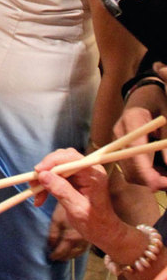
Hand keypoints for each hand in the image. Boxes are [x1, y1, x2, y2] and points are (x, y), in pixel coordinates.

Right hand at [34, 148, 117, 253]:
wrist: (102, 232)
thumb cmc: (95, 223)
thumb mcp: (77, 208)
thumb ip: (61, 190)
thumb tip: (42, 175)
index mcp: (93, 173)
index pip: (70, 157)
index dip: (52, 161)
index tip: (38, 172)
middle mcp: (87, 169)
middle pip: (60, 158)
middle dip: (45, 170)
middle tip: (34, 183)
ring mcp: (80, 173)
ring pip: (55, 166)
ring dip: (43, 179)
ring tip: (36, 195)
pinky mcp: (73, 179)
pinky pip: (54, 175)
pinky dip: (45, 185)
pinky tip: (40, 198)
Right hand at [113, 65, 166, 190]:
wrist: (145, 94)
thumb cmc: (159, 102)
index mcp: (131, 121)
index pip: (133, 153)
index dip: (146, 173)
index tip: (161, 185)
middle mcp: (120, 133)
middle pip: (128, 167)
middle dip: (148, 180)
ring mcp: (117, 141)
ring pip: (128, 172)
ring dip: (147, 179)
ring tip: (165, 177)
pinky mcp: (120, 147)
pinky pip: (129, 168)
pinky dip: (144, 174)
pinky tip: (159, 171)